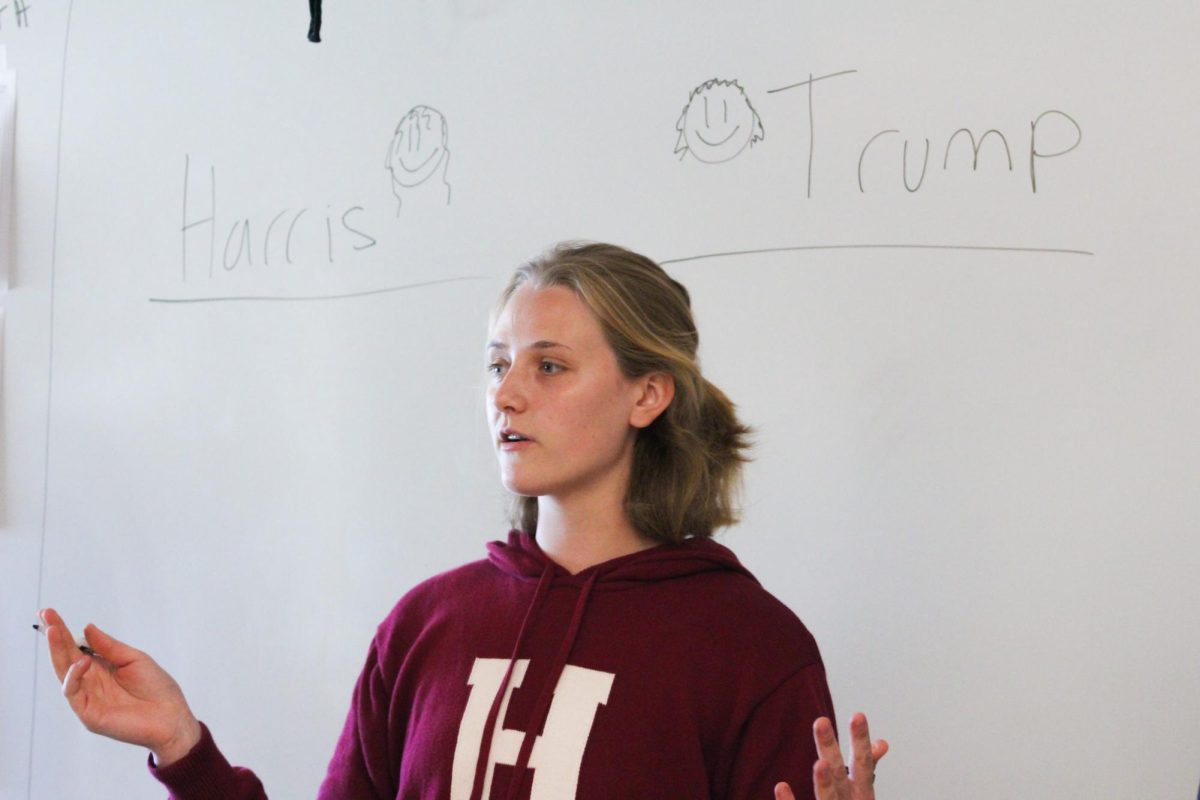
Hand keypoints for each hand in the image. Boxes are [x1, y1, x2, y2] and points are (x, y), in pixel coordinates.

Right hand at [39, 608, 201, 765]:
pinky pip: (73, 693)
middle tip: (46, 616)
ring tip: (55, 631)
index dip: (63, 632)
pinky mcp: (89, 714)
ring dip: (57, 651)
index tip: (50, 613)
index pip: (77, 648)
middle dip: (55, 637)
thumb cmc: (157, 688)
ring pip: (64, 673)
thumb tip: (87, 628)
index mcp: (101, 668)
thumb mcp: (134, 659)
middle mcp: (91, 682)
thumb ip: (109, 647)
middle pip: (66, 657)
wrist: (172, 717)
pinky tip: (81, 662)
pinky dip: (73, 676)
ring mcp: (88, 698)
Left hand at [773, 712, 888, 799]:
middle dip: (830, 749)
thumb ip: (868, 768)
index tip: (858, 713)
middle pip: (841, 775)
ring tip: (818, 763)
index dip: (860, 740)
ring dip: (823, 782)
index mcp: (862, 795)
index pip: (863, 763)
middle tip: (819, 720)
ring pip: (828, 799)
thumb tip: (882, 742)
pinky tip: (781, 786)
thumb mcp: (863, 794)